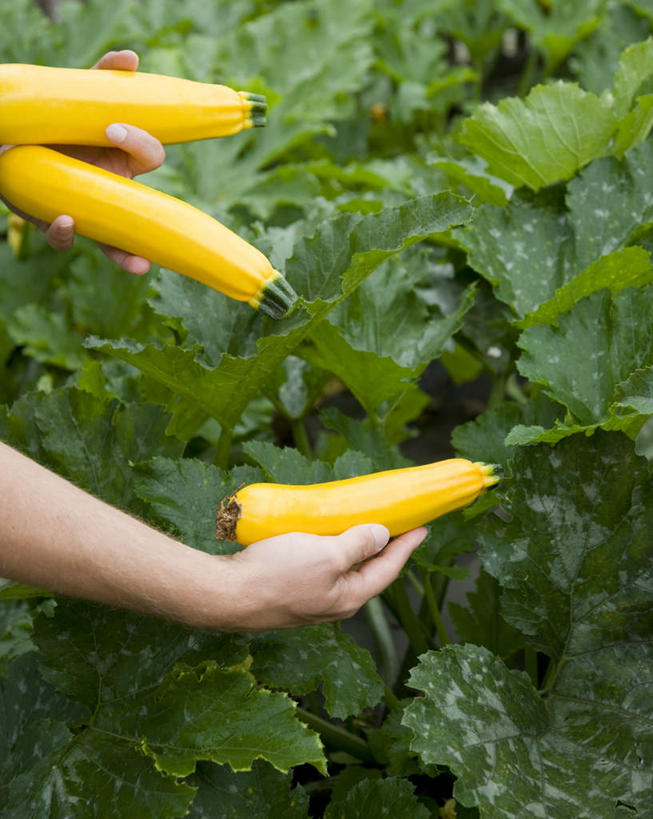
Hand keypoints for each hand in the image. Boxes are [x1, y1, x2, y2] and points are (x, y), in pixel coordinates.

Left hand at [0, 50, 164, 273]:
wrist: (15, 145)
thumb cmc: (56, 124)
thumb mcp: (77, 98)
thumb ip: (103, 78)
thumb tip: (132, 58)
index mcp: (122, 158)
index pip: (150, 154)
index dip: (140, 142)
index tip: (114, 127)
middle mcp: (112, 190)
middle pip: (144, 212)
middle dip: (152, 219)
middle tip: (133, 200)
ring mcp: (87, 211)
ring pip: (115, 243)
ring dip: (128, 255)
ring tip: (140, 264)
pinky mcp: (55, 223)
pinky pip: (62, 238)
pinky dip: (63, 234)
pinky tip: (65, 222)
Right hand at [215, 524, 427, 630]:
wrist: (225, 594)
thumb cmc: (276, 573)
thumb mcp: (325, 555)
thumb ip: (358, 545)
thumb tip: (382, 535)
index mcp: (348, 597)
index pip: (388, 569)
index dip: (407, 546)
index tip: (423, 526)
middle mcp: (333, 602)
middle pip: (368, 572)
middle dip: (385, 548)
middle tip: (399, 523)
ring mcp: (311, 599)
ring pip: (343, 570)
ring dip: (357, 547)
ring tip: (364, 524)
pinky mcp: (290, 590)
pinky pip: (321, 567)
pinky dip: (331, 549)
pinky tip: (324, 535)